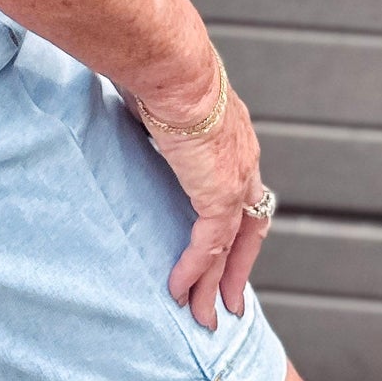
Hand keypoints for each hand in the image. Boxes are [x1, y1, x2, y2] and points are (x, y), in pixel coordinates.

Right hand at [130, 84, 270, 331]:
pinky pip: (208, 246)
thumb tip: (132, 107)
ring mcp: (235, 180)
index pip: (243, 190)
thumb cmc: (160, 65)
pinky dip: (193, 270)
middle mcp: (243, 161)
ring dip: (214, 283)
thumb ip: (154, 113)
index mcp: (232, 136)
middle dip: (236, 268)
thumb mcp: (160, 96)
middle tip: (227, 302)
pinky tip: (178, 290)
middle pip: (249, 227)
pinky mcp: (219, 196)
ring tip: (201, 316)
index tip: (225, 249)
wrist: (172, 64)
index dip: (236, 223)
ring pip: (230, 246)